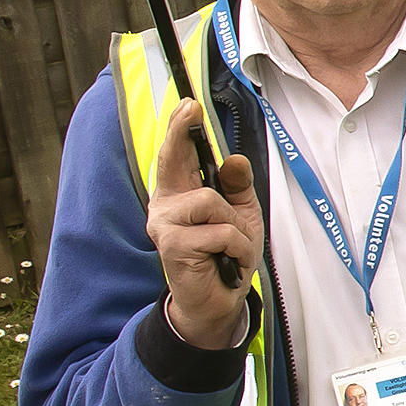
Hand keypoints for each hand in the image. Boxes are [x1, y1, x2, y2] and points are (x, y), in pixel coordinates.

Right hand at [148, 100, 263, 347]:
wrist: (219, 301)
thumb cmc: (226, 255)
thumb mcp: (240, 215)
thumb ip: (236, 188)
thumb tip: (232, 159)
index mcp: (179, 196)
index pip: (177, 158)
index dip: (179, 130)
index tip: (187, 103)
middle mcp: (165, 206)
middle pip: (173, 162)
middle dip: (180, 134)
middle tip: (190, 107)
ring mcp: (165, 225)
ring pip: (211, 203)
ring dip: (235, 225)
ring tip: (233, 246)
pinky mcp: (172, 245)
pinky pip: (221, 231)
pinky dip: (237, 246)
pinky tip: (228, 261)